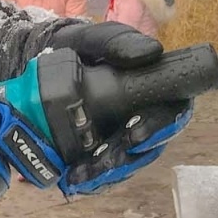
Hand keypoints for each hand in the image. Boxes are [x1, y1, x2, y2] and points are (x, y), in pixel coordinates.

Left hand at [24, 23, 195, 195]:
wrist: (44, 62)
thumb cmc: (81, 49)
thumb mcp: (95, 39)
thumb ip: (119, 41)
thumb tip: (152, 52)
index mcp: (153, 89)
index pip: (173, 112)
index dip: (161, 128)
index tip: (136, 135)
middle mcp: (144, 117)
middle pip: (150, 147)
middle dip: (127, 158)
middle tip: (103, 160)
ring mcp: (123, 136)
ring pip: (127, 164)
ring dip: (107, 172)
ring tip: (82, 173)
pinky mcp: (102, 151)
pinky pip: (105, 173)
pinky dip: (91, 179)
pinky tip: (74, 179)